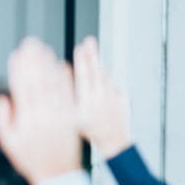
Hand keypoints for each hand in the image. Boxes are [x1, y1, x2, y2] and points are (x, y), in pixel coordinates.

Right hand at [0, 38, 80, 184]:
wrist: (57, 174)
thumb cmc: (30, 158)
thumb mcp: (8, 143)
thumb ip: (2, 120)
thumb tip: (1, 98)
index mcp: (26, 120)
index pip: (21, 88)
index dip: (19, 70)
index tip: (16, 54)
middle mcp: (44, 115)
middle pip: (38, 82)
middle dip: (34, 60)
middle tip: (31, 43)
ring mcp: (59, 115)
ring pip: (54, 85)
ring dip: (49, 65)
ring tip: (45, 49)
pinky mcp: (72, 117)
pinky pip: (69, 94)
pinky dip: (66, 79)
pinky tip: (62, 66)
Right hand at [74, 36, 131, 157]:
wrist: (114, 143)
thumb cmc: (89, 134)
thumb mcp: (72, 119)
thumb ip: (67, 99)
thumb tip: (62, 80)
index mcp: (87, 104)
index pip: (84, 77)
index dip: (81, 62)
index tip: (79, 48)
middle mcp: (101, 98)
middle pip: (96, 72)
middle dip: (92, 55)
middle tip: (89, 41)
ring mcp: (113, 98)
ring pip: (105, 77)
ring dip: (98, 63)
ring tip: (92, 50)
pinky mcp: (122, 99)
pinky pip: (113, 86)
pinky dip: (106, 79)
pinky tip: (101, 74)